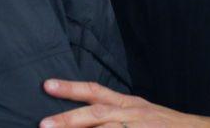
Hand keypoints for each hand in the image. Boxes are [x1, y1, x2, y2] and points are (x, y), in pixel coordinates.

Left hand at [40, 79, 209, 127]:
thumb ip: (115, 114)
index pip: (95, 91)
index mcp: (128, 103)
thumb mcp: (141, 113)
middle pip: (97, 112)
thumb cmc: (166, 125)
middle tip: (44, 124)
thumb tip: (88, 117)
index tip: (47, 85)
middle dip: (69, 118)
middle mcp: (132, 113)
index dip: (70, 88)